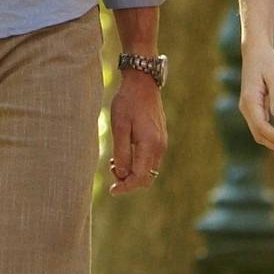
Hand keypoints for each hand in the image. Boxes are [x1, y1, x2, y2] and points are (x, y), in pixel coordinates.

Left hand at [102, 63, 163, 194]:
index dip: (125, 187)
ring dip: (133, 172)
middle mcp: (160, 147)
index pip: (140, 178)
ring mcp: (162, 143)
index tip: (112, 190)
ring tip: (114, 160)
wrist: (143, 83)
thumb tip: (121, 174)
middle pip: (147, 178)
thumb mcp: (119, 127)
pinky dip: (138, 163)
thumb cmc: (128, 102)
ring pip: (149, 170)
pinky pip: (150, 160)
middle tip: (111, 170)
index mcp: (150, 145)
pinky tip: (125, 153)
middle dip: (129, 181)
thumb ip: (121, 153)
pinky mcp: (160, 139)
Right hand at [240, 47, 273, 158]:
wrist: (255, 51)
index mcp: (250, 101)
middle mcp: (246, 108)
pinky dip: (272, 136)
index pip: (261, 126)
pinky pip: (261, 127)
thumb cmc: (266, 62)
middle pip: (259, 135)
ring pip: (259, 133)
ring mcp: (248, 109)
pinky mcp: (254, 108)